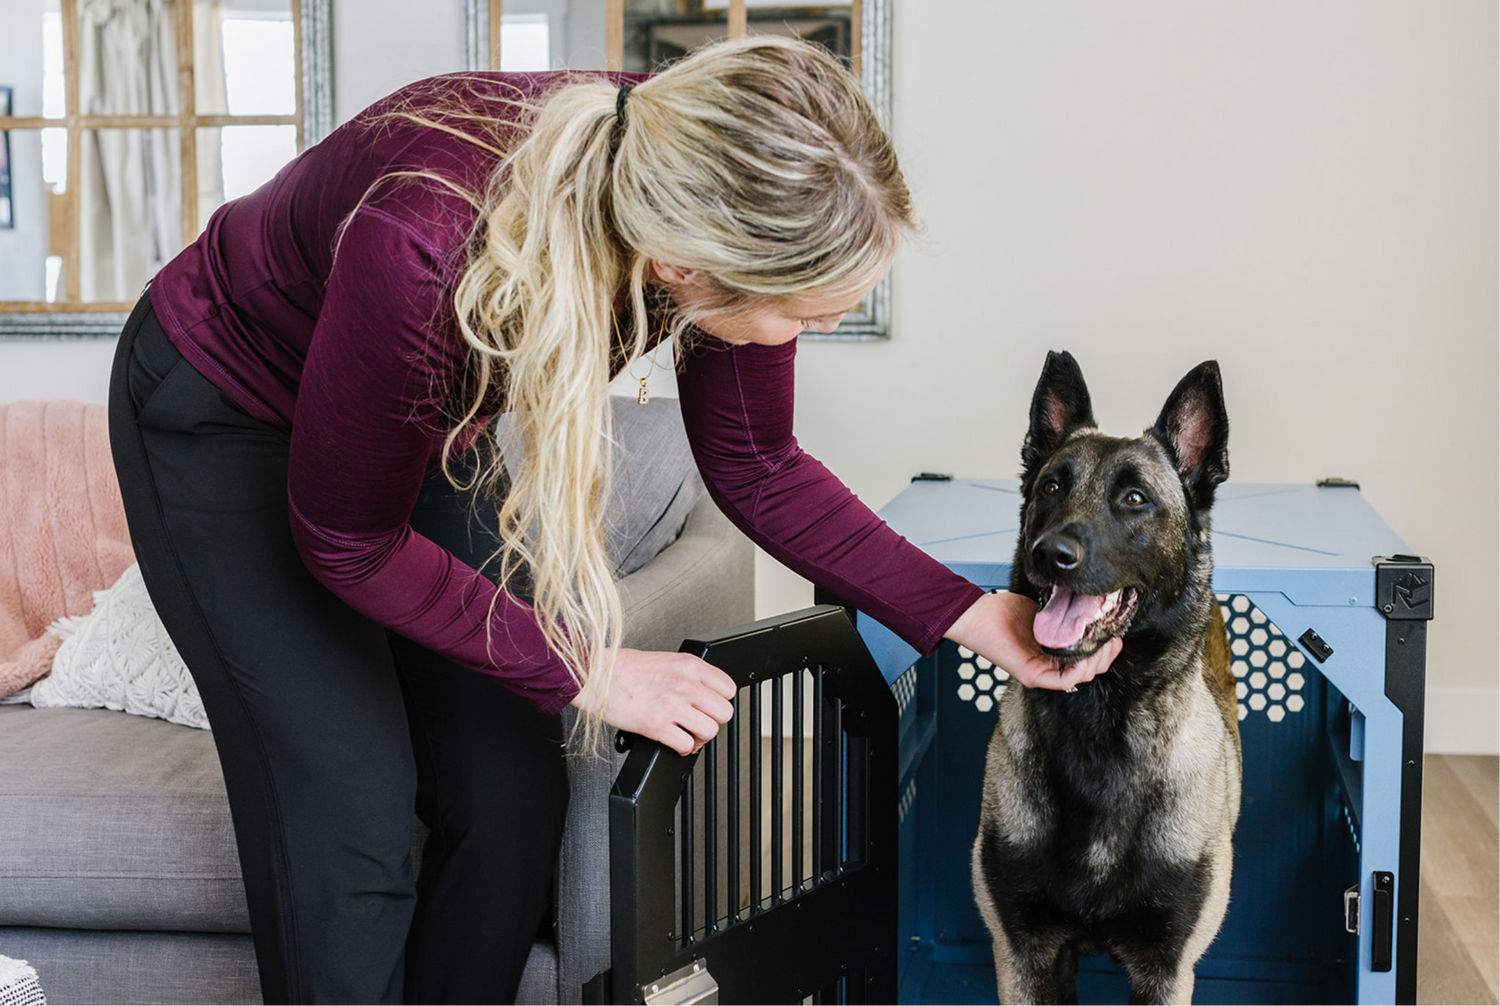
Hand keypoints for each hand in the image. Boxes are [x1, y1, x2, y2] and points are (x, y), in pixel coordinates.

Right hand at [570, 648, 736, 755]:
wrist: (595, 675)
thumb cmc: (622, 667)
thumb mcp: (665, 659)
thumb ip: (687, 674)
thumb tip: (702, 692)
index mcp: (689, 665)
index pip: (728, 689)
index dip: (720, 701)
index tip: (710, 706)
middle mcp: (685, 684)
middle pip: (724, 712)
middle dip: (713, 721)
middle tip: (699, 722)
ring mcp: (672, 705)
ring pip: (710, 731)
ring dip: (699, 737)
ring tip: (688, 735)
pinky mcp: (657, 725)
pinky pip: (686, 745)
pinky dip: (682, 749)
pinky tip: (674, 743)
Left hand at [944, 591, 1121, 690]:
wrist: (980, 614)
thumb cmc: (1005, 612)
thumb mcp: (1044, 610)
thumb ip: (1066, 614)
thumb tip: (1090, 606)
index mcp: (1055, 652)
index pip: (1088, 660)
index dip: (1105, 650)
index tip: (1115, 635)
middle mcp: (1050, 665)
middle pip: (1090, 670)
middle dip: (1107, 656)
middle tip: (1113, 639)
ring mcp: (1042, 672)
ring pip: (1080, 677)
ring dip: (1096, 662)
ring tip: (1102, 645)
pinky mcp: (1032, 675)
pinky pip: (1063, 681)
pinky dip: (1079, 671)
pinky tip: (1085, 656)